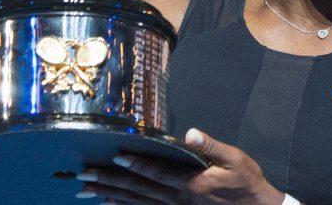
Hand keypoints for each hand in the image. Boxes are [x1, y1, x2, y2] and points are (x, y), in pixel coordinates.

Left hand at [76, 128, 284, 203]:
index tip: (116, 158)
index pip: (159, 173)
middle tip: (84, 176)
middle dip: (110, 182)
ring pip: (136, 203)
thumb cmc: (247, 183)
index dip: (138, 166)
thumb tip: (191, 134)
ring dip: (109, 196)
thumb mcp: (236, 160)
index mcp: (191, 184)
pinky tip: (108, 203)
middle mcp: (178, 200)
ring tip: (85, 191)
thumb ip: (211, 147)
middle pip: (138, 191)